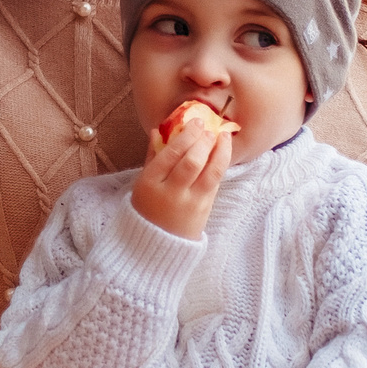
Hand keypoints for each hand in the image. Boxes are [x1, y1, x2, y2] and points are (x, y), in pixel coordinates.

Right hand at [130, 121, 230, 238]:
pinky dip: (221, 165)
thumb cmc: (147, 208)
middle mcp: (170, 193)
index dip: (186, 136)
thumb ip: (152, 156)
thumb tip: (159, 129)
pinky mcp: (204, 210)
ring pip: (210, 173)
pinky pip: (215, 183)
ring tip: (224, 136)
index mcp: (149, 183)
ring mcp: (190, 203)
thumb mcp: (143, 182)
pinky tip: (223, 153)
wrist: (156, 246)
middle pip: (192, 162)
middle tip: (210, 128)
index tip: (196, 121)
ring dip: (220, 151)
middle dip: (204, 141)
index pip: (170, 155)